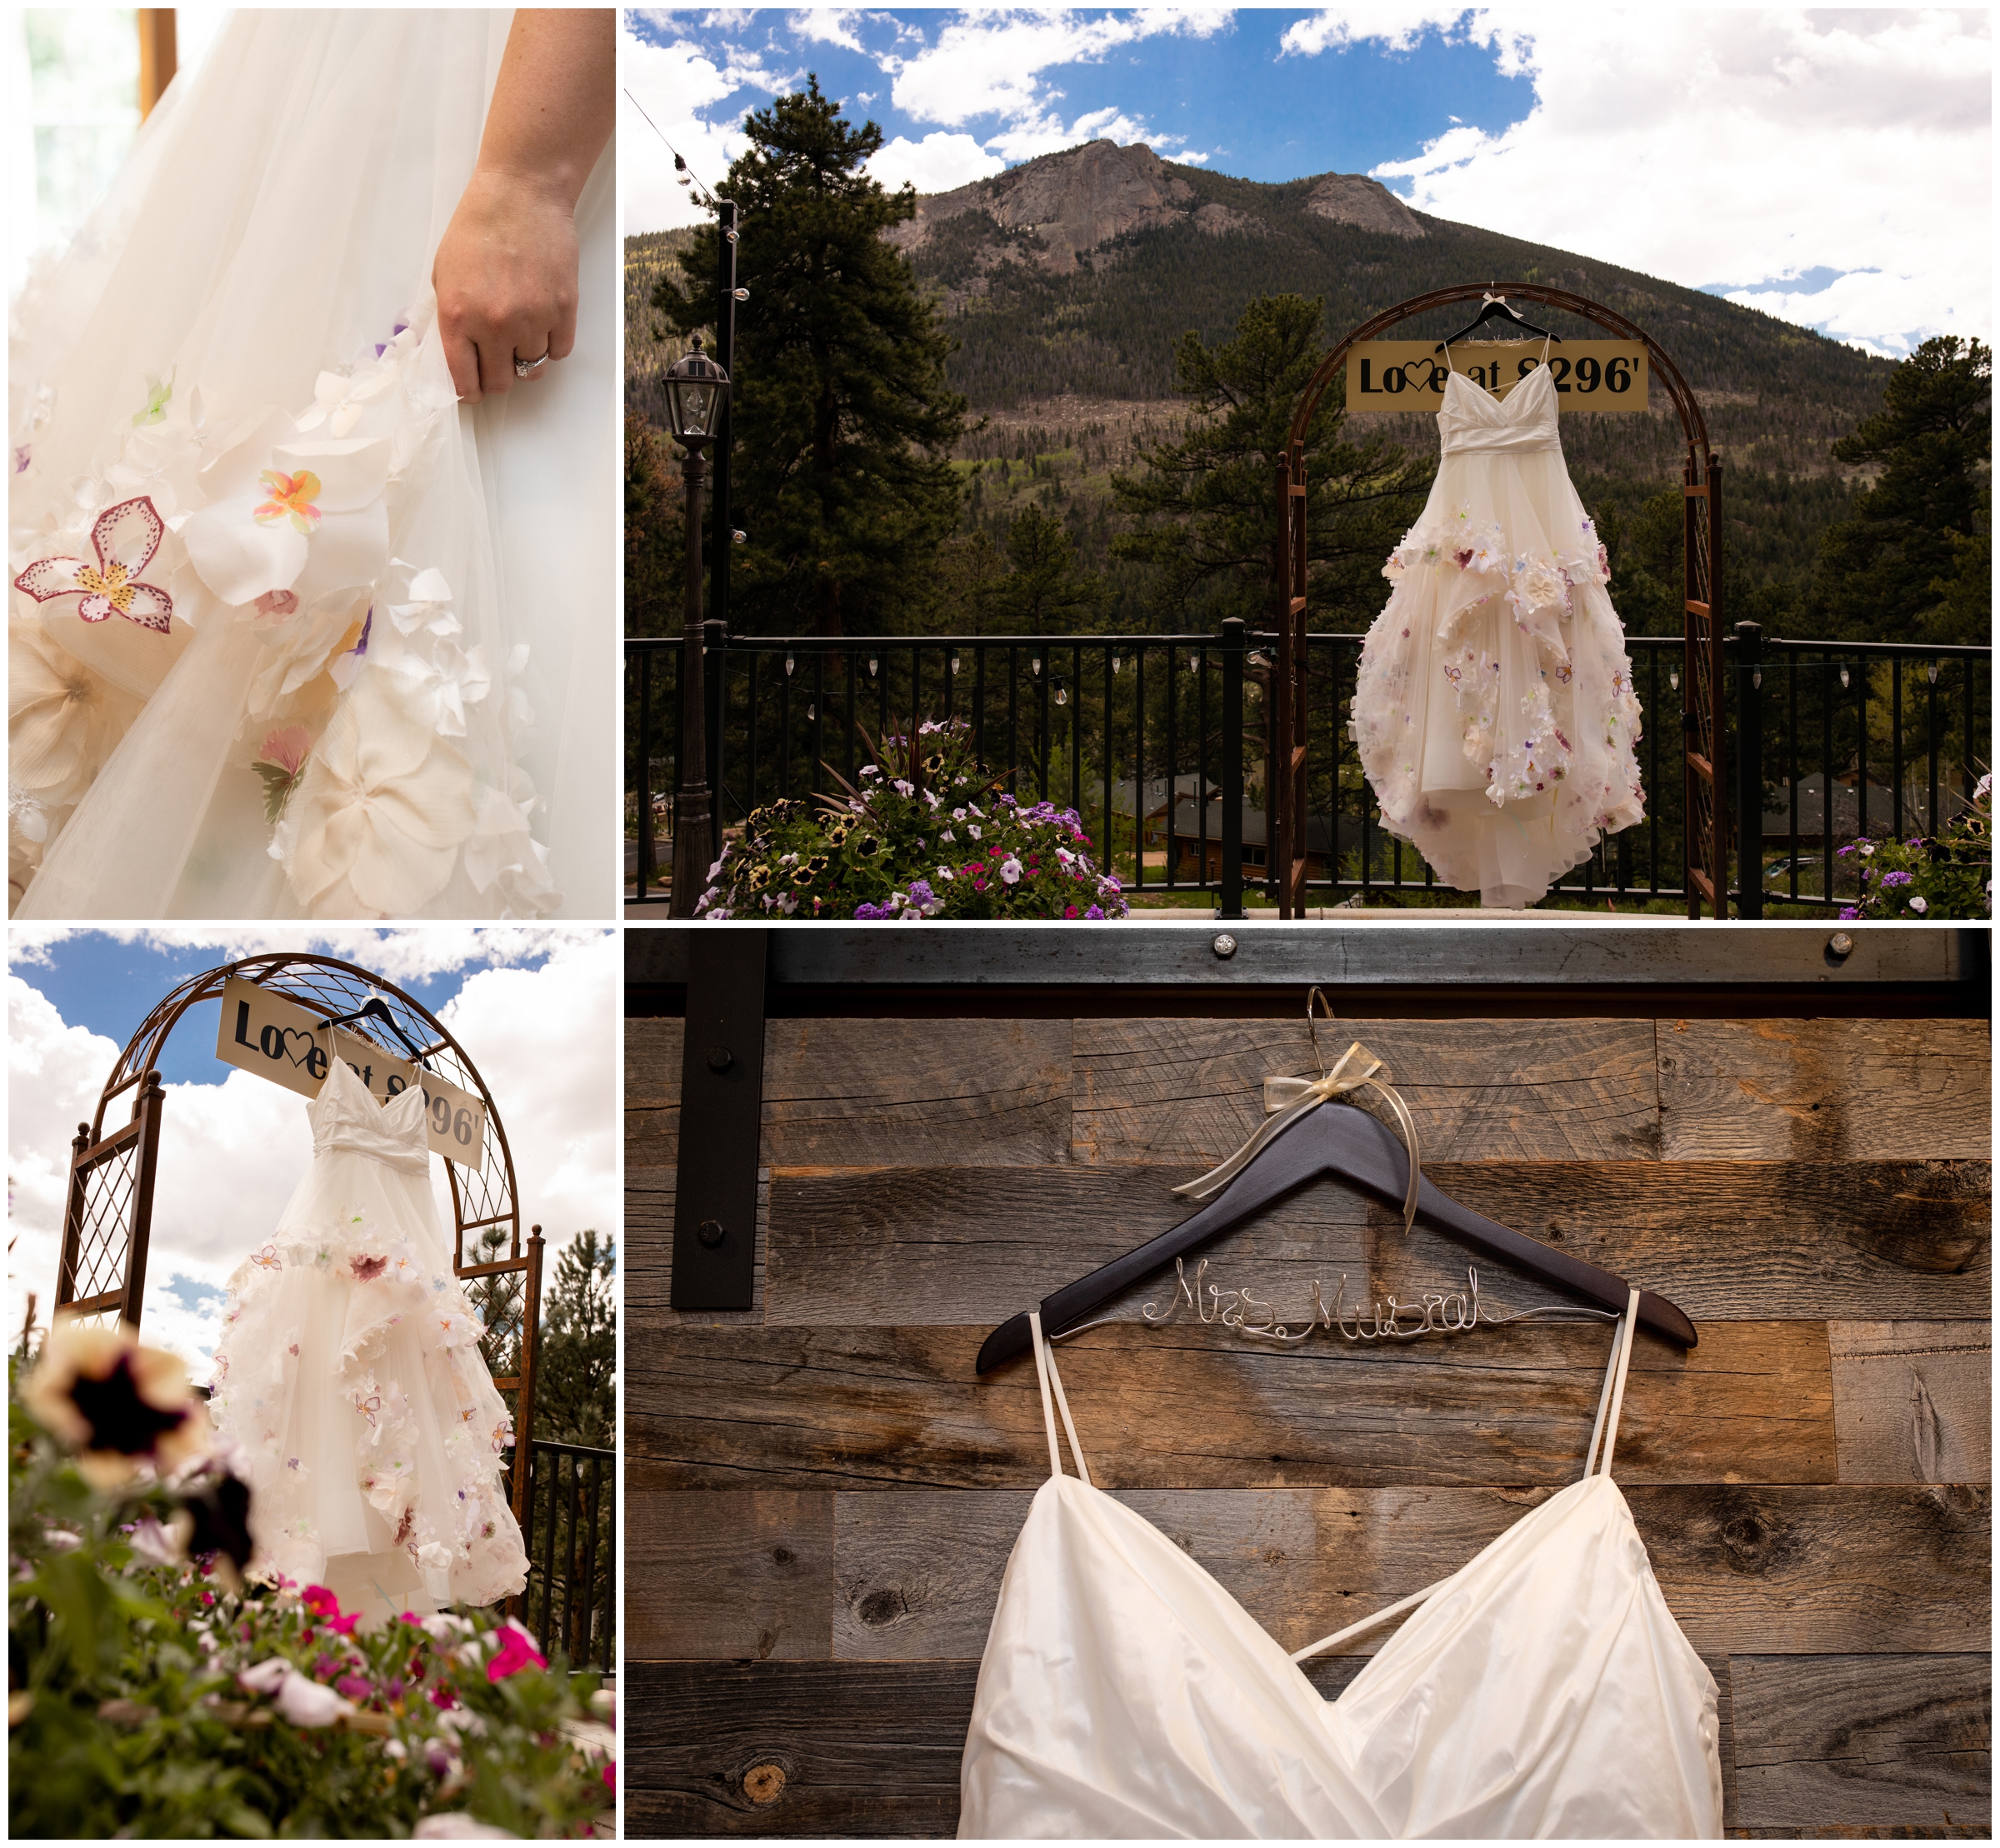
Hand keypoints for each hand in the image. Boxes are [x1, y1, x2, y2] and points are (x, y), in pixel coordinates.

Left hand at [432, 169, 579, 401]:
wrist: (520, 194)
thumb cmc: (478, 227)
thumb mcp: (445, 272)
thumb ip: (451, 316)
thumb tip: (461, 354)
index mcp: (458, 316)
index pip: (464, 379)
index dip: (470, 389)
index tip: (475, 389)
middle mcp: (495, 325)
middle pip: (501, 381)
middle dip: (498, 376)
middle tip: (499, 362)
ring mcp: (532, 319)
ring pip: (533, 368)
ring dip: (526, 357)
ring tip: (523, 334)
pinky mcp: (563, 309)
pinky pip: (559, 351)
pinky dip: (552, 344)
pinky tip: (543, 323)